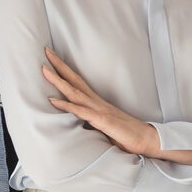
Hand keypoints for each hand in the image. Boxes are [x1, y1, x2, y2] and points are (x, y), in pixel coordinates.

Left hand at [42, 47, 159, 156]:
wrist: (146, 139)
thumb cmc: (126, 135)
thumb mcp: (104, 126)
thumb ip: (91, 121)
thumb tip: (79, 121)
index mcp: (97, 103)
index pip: (78, 83)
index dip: (65, 71)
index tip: (52, 59)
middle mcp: (97, 102)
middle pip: (75, 81)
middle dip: (59, 66)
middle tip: (46, 52)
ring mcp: (100, 110)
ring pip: (75, 93)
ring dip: (59, 81)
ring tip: (44, 70)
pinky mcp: (103, 121)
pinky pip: (81, 112)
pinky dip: (67, 105)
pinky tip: (54, 101)